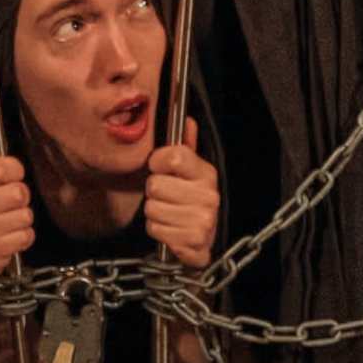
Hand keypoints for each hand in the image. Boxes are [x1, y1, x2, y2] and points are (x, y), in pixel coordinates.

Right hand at [0, 153, 35, 277]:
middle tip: (13, 205)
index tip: (12, 179)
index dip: (14, 172)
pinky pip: (24, 238)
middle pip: (18, 193)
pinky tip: (10, 237)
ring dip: (23, 221)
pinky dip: (22, 238)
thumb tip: (16, 170)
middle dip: (22, 199)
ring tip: (10, 222)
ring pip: (25, 216)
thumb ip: (4, 167)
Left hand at [144, 116, 217, 268]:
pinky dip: (158, 231)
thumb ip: (184, 147)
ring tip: (169, 214)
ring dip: (155, 213)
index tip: (159, 167)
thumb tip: (187, 120)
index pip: (173, 156)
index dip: (158, 161)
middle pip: (156, 184)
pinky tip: (171, 230)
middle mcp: (209, 196)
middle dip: (154, 193)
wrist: (200, 241)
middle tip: (166, 197)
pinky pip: (156, 229)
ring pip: (153, 208)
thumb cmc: (188, 202)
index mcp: (206, 173)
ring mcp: (204, 220)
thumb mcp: (188, 172)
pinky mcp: (194, 242)